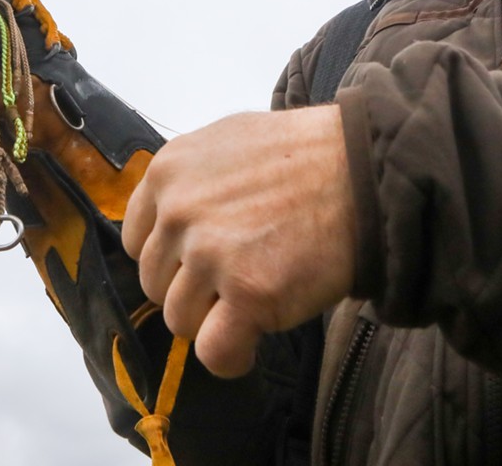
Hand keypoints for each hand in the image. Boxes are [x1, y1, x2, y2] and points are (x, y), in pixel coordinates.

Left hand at [120, 107, 355, 378]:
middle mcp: (178, 211)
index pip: (137, 241)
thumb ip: (188, 183)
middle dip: (193, 289)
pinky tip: (251, 344)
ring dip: (214, 321)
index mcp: (168, 172)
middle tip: (238, 276)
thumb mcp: (226, 145)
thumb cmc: (304, 156)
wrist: (364, 173)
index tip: (202, 260)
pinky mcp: (247, 294)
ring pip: (181, 320)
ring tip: (255, 299)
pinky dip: (232, 356)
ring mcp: (210, 254)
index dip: (171, 258)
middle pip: (156, 283)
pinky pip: (215, 352)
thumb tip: (166, 225)